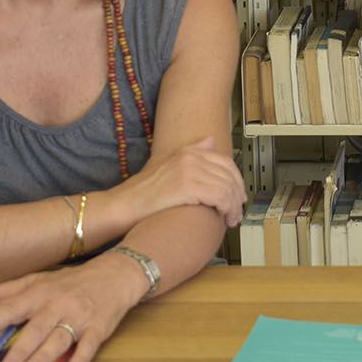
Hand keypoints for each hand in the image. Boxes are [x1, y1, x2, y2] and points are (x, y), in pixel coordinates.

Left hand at [0, 254, 150, 361]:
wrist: (116, 274)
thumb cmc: (70, 282)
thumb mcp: (36, 281)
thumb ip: (3, 292)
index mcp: (39, 293)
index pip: (12, 307)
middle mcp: (58, 304)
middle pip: (36, 327)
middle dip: (21, 348)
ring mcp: (80, 316)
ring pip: (60, 337)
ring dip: (46, 354)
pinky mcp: (99, 326)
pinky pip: (90, 343)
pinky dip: (82, 357)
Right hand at [109, 135, 246, 226]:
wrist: (123, 206)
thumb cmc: (143, 194)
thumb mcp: (168, 167)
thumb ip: (192, 153)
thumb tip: (211, 141)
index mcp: (188, 151)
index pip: (226, 162)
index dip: (237, 181)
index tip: (238, 196)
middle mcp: (190, 157)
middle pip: (230, 175)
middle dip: (237, 196)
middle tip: (236, 212)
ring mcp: (189, 169)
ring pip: (228, 188)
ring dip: (233, 207)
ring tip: (230, 220)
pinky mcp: (188, 186)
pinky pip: (221, 197)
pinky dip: (227, 210)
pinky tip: (223, 219)